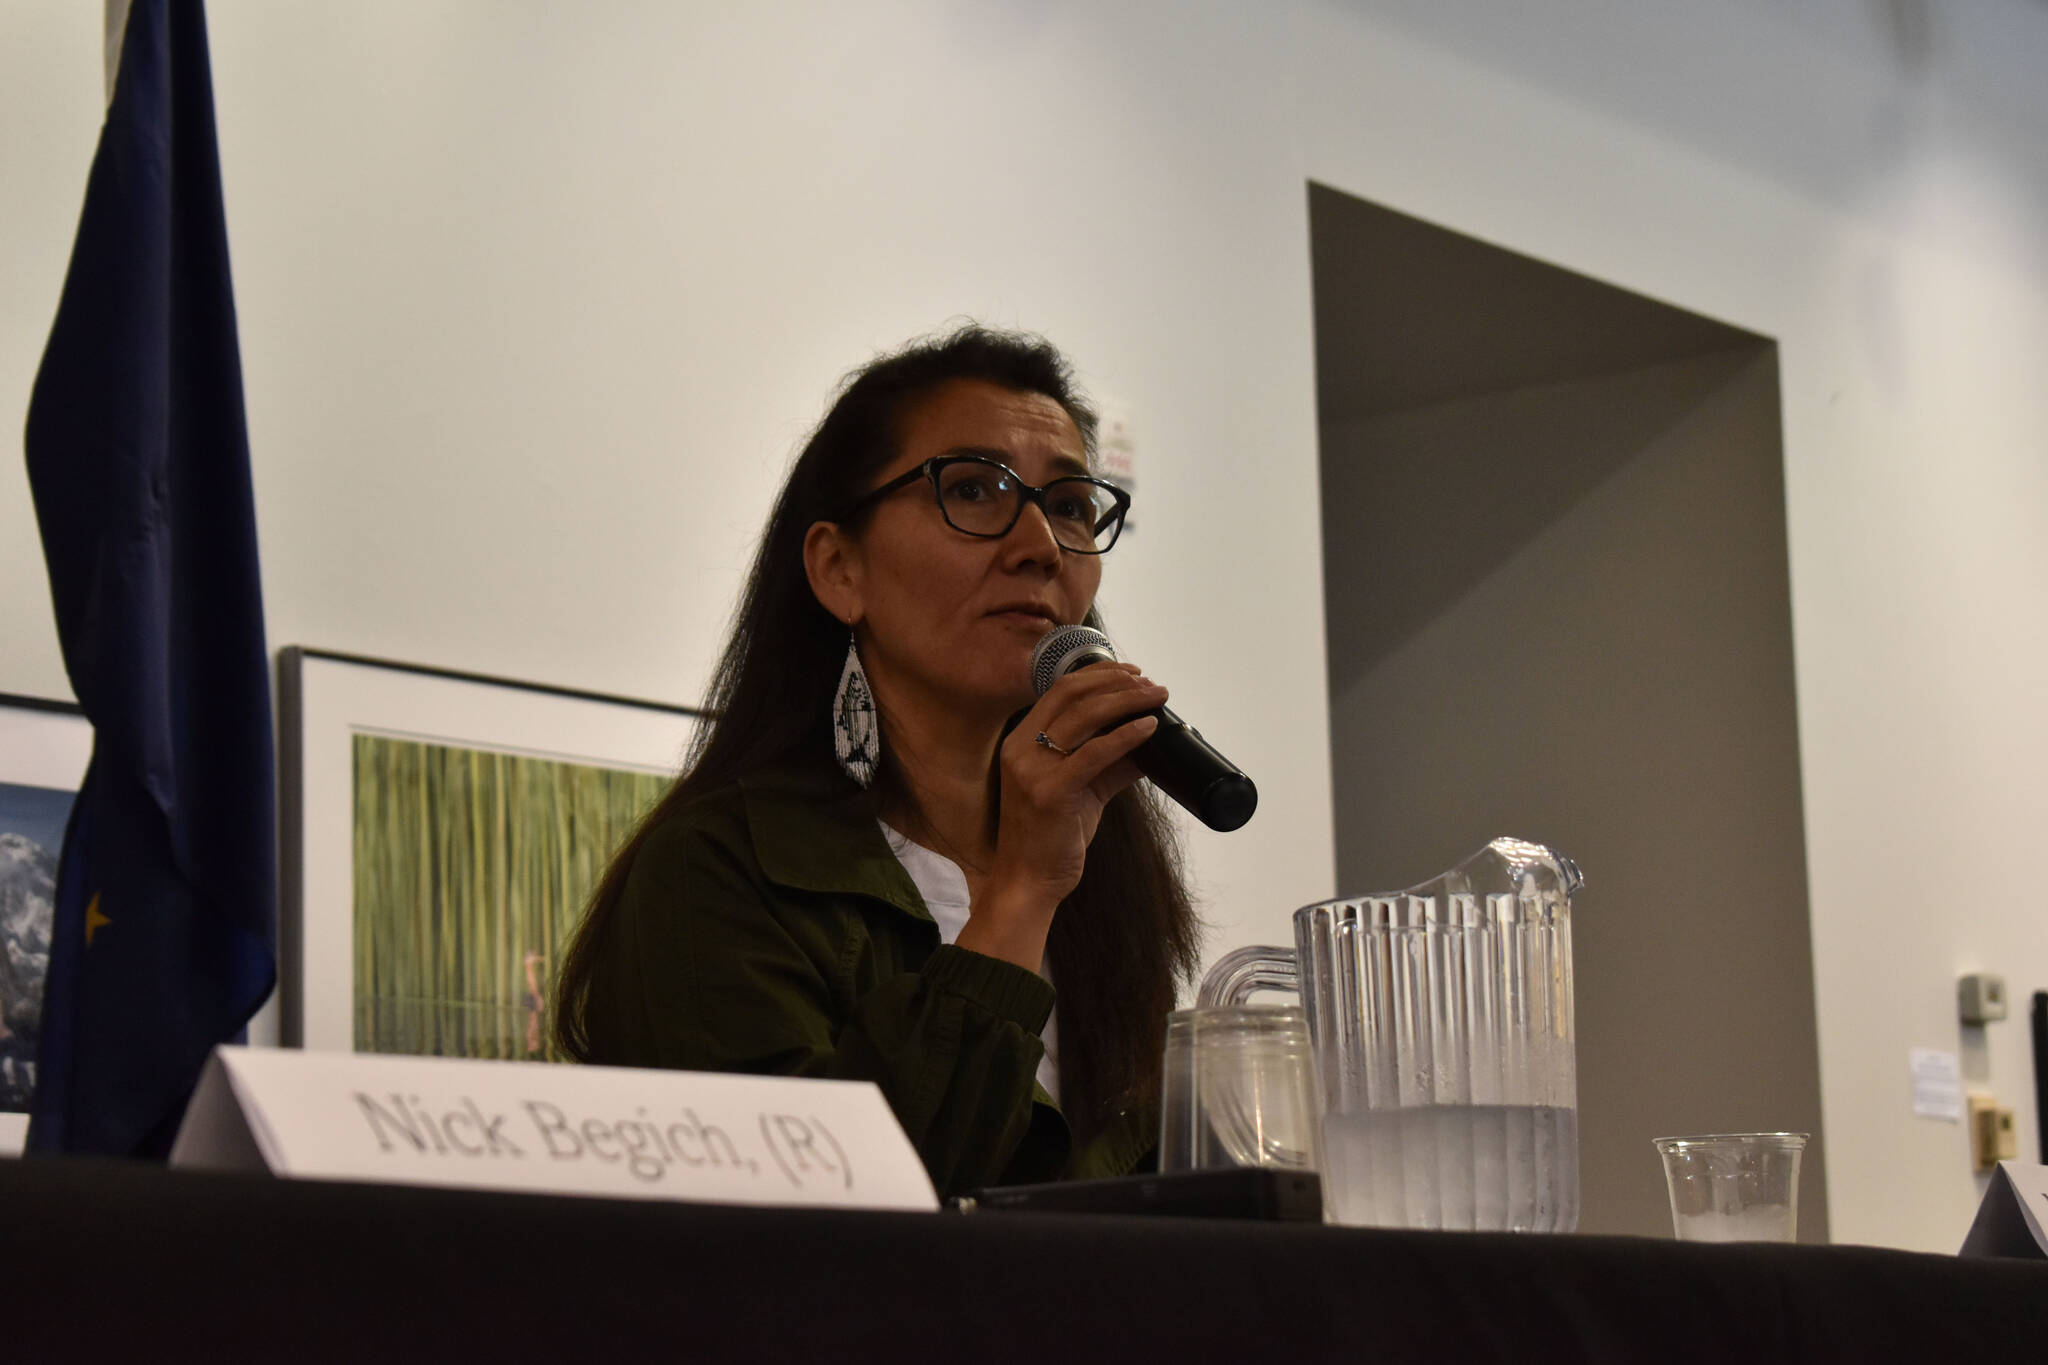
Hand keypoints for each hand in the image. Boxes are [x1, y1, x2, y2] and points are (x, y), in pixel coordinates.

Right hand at [954, 663, 1164, 970]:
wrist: (1029, 881)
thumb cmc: (1053, 836)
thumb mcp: (1082, 790)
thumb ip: (1109, 763)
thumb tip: (1149, 740)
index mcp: (1020, 741)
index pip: (1060, 689)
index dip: (1099, 674)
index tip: (1132, 672)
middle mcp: (1020, 749)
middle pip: (1072, 694)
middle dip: (1117, 682)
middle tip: (1151, 683)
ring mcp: (1032, 770)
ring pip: (1085, 717)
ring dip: (1127, 701)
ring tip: (1156, 698)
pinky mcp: (1050, 793)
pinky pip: (1094, 754)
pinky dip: (1125, 736)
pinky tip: (1149, 728)